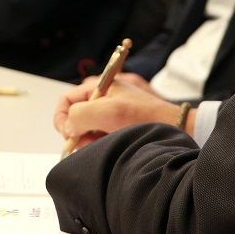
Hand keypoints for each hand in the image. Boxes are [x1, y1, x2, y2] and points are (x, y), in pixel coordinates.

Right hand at [54, 73, 181, 147]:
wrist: (172, 129)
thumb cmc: (143, 116)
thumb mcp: (107, 110)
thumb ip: (79, 114)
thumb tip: (68, 127)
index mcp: (99, 87)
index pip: (66, 100)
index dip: (62, 117)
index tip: (68, 133)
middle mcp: (102, 100)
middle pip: (74, 118)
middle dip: (76, 132)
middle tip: (87, 142)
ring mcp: (109, 115)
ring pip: (85, 131)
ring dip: (88, 141)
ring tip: (103, 144)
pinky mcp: (116, 128)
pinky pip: (97, 138)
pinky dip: (98, 144)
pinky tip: (109, 146)